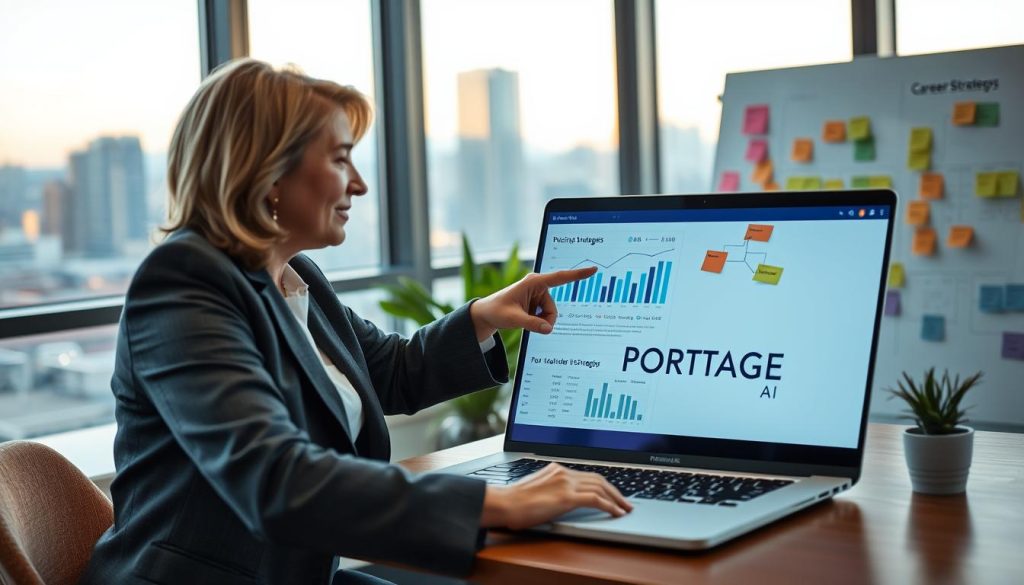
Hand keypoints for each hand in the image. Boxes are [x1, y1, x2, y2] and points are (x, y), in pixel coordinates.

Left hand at [469, 267, 597, 341]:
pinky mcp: (537, 303)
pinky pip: (547, 316)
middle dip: (544, 319)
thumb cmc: (497, 311)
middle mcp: (538, 286)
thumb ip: (531, 324)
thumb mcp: (513, 319)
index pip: (560, 278)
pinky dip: (539, 322)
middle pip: (553, 308)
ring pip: (551, 314)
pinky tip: (526, 319)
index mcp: (533, 282)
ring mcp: (538, 295)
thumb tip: (549, 329)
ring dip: (541, 321)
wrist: (487, 314)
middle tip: (526, 322)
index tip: (593, 269)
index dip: (577, 275)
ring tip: (523, 320)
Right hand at [480, 463, 632, 528]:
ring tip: (625, 509)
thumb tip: (559, 499)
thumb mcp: (535, 489)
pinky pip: (595, 499)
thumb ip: (551, 489)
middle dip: (615, 491)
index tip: (612, 492)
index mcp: (556, 469)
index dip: (603, 484)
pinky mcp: (566, 497)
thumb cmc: (513, 501)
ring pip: (600, 487)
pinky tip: (616, 512)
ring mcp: (565, 483)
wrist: (503, 503)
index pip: (587, 474)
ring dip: (616, 499)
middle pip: (598, 478)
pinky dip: (609, 505)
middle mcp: (563, 472)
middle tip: (626, 502)